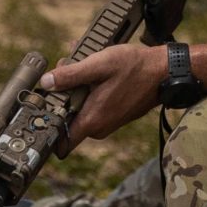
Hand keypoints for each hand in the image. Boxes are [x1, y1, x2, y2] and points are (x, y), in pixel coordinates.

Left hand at [41, 43, 168, 149]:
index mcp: (92, 120)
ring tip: (83, 64)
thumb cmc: (135, 67)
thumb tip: (46, 82)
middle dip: (62, 95)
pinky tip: (94, 70)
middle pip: (66, 118)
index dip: (47, 127)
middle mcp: (98, 127)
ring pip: (79, 109)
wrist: (164, 72)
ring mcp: (107, 123)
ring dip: (76, 88)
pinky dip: (89, 90)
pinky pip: (92, 106)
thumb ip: (71, 75)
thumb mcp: (99, 64)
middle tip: (67, 69)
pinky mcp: (113, 115)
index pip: (60, 142)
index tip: (42, 108)